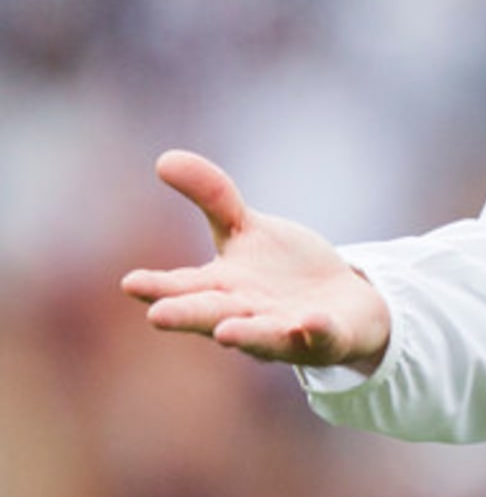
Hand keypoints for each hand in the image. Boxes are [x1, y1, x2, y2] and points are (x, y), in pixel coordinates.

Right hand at [120, 150, 392, 370]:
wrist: (343, 304)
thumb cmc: (281, 270)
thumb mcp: (245, 228)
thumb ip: (212, 197)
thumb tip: (164, 159)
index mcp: (221, 288)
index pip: (183, 287)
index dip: (157, 286)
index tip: (131, 283)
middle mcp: (245, 314)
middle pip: (211, 315)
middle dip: (187, 315)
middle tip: (157, 317)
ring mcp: (285, 330)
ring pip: (261, 336)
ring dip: (244, 335)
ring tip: (225, 334)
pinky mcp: (327, 337)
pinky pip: (321, 336)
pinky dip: (315, 331)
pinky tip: (310, 322)